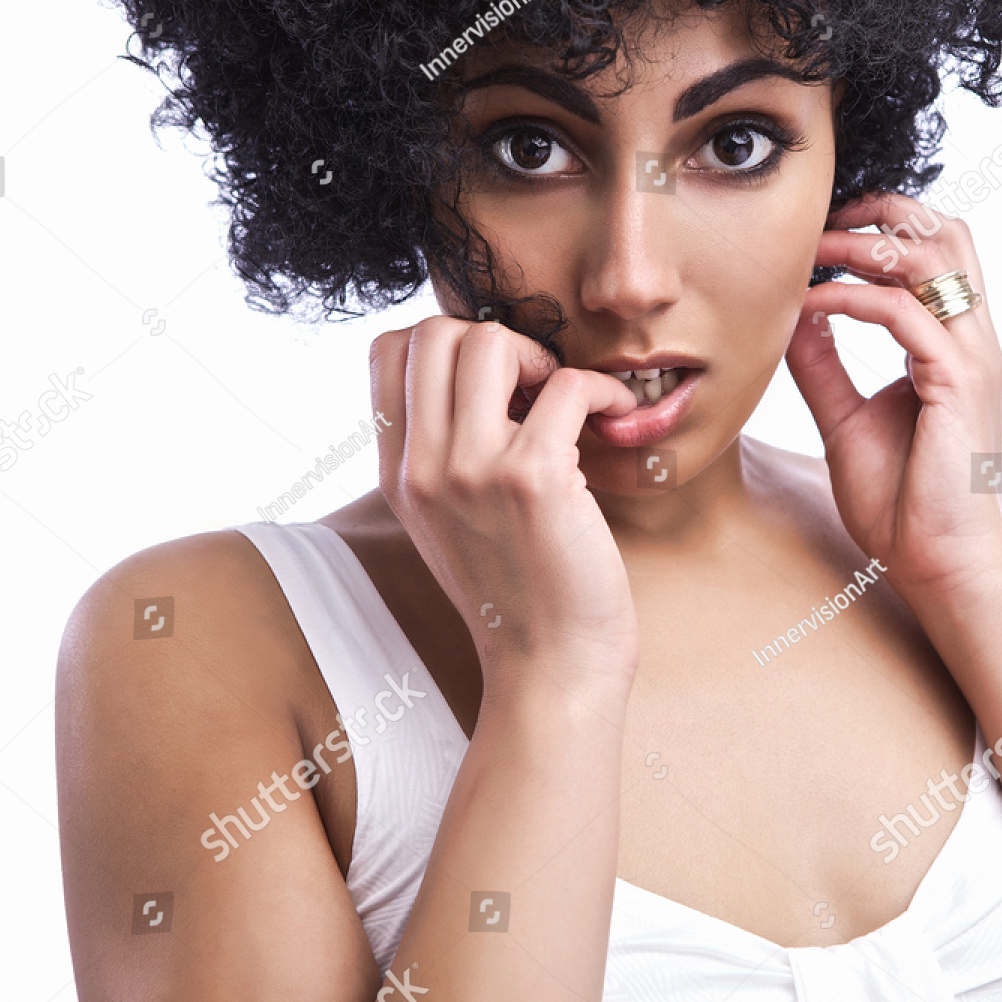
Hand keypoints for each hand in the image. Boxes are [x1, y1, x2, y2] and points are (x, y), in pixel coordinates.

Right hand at [370, 317, 640, 691]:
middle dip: (496, 340)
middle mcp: (424, 468)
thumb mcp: (451, 522)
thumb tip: (482, 373)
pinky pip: (568, 384)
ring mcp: (473, 472)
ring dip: (542, 357)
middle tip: (536, 389)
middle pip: (435, 332)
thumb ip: (445, 455)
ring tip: (568, 403)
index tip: (497, 385)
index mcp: (399, 475)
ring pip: (489, 341)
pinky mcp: (535, 479)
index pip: (386, 352)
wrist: (552, 669)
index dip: (446, 344)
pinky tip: (614, 417)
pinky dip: (602, 389)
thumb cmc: (521, 594)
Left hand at [785, 194, 1001, 603]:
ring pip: (934, 255)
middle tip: (820, 221)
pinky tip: (811, 303)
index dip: (880, 226)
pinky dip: (852, 297)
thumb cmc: (902, 506)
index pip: (933, 253)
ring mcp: (973, 358)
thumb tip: (793, 317)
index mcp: (953, 347)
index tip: (819, 234)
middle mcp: (972, 342)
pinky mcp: (960, 382)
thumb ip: (823, 365)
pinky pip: (904, 312)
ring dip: (866, 242)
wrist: (938, 566)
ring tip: (813, 250)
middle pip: (946, 231)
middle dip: (882, 210)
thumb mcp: (845, 420)